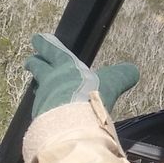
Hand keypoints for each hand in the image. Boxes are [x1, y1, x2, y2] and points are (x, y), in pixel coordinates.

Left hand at [24, 33, 138, 118]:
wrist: (71, 123)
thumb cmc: (90, 95)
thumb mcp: (112, 82)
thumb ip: (122, 76)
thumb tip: (133, 70)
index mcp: (65, 66)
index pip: (53, 51)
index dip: (45, 44)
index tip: (37, 38)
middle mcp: (50, 81)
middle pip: (38, 68)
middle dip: (34, 63)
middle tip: (30, 61)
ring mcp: (42, 100)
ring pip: (39, 90)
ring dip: (40, 89)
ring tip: (42, 90)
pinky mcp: (40, 119)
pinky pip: (41, 111)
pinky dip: (45, 111)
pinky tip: (49, 116)